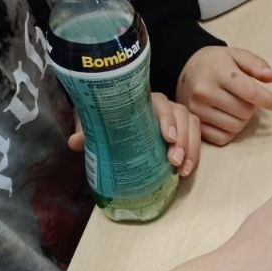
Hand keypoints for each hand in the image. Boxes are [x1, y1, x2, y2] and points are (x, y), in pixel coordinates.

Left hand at [67, 94, 200, 176]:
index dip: (167, 119)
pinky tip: (186, 171)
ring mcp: (175, 118)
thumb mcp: (96, 123)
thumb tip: (75, 142)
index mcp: (144, 100)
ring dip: (192, 148)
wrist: (113, 121)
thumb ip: (88, 131)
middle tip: (174, 161)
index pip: (161, 104)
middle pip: (181, 116)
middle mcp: (164, 106)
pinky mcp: (182, 131)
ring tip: (183, 170)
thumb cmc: (107, 119)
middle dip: (183, 139)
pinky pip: (196, 138)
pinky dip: (195, 154)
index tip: (168, 138)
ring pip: (192, 126)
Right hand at [177, 45, 271, 145]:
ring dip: (242, 120)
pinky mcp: (195, 123)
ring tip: (235, 106)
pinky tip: (227, 117)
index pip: (250, 92)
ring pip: (235, 127)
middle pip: (244, 112)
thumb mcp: (236, 55)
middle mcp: (204, 92)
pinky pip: (222, 138)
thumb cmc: (215, 63)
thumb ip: (256, 64)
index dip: (269, 100)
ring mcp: (197, 110)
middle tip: (246, 98)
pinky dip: (230, 131)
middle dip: (252, 107)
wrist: (185, 70)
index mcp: (218, 72)